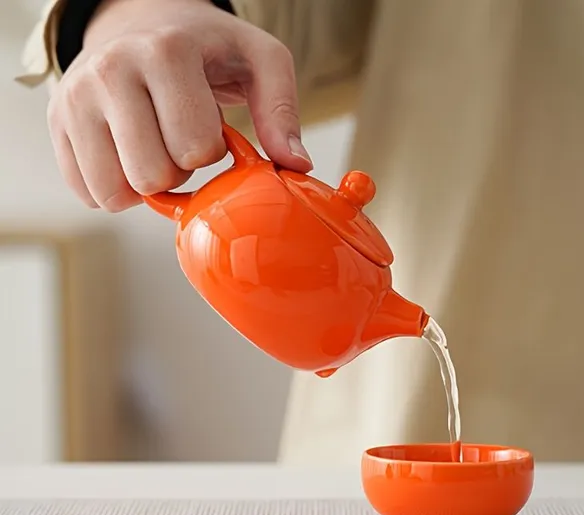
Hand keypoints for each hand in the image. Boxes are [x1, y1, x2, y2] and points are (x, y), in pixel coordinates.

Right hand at [47, 0, 311, 211]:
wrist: (140, 22)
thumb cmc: (206, 49)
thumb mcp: (259, 61)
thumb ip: (282, 110)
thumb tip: (296, 165)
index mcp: (165, 52)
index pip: (194, 150)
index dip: (210, 152)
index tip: (208, 128)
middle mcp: (110, 70)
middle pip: (152, 176)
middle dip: (177, 170)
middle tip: (177, 140)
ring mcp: (74, 97)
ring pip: (115, 192)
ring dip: (144, 184)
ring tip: (153, 147)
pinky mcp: (56, 124)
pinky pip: (87, 193)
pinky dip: (115, 187)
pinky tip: (127, 154)